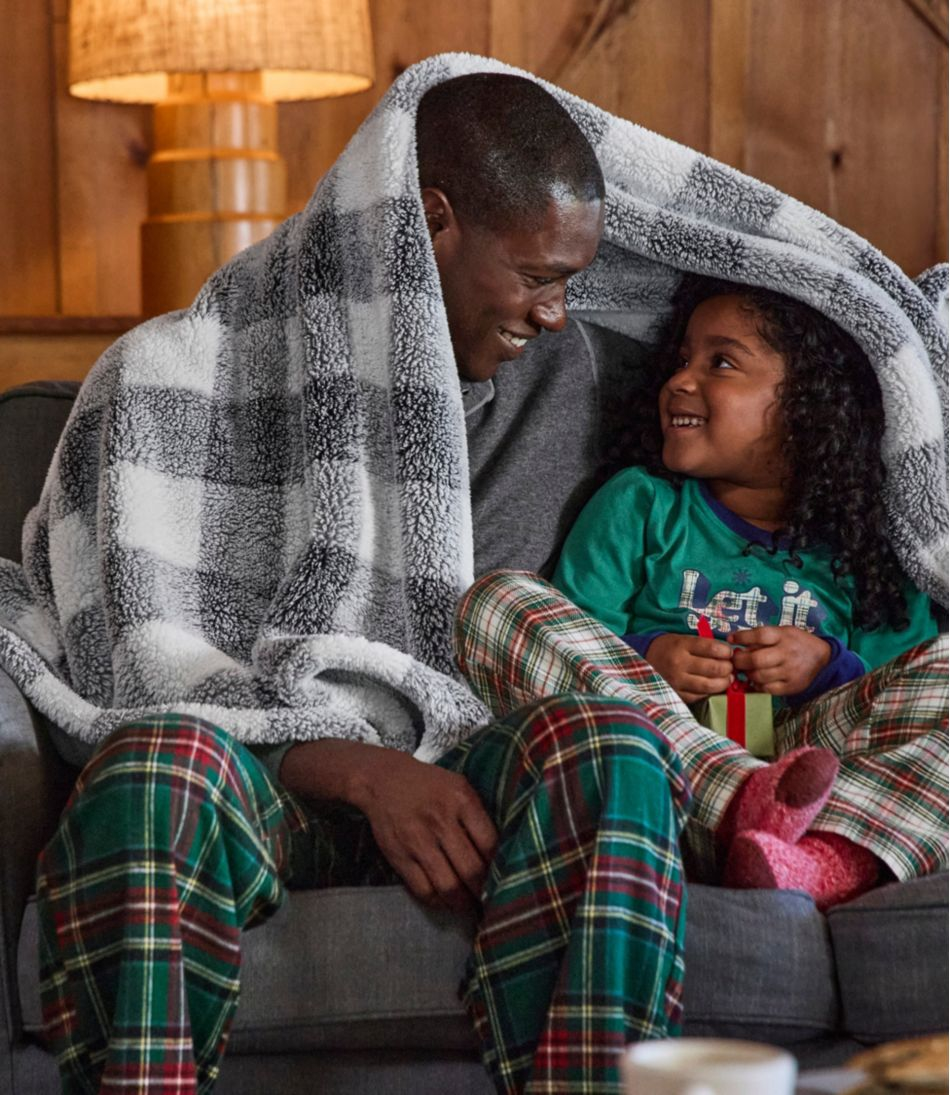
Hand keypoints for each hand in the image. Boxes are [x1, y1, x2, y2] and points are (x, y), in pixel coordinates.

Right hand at [280, 739, 497, 912]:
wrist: (383, 780)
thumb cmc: (429, 784)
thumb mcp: (459, 786)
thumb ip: (478, 815)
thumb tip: (499, 851)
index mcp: (461, 800)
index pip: (489, 843)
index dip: (499, 866)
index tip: (503, 876)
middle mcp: (441, 821)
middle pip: (471, 869)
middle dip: (483, 891)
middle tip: (490, 899)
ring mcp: (418, 841)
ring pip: (448, 886)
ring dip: (463, 902)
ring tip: (470, 906)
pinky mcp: (399, 857)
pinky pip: (423, 890)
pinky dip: (438, 901)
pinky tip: (446, 900)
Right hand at [646, 632, 733, 703]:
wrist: (642, 660)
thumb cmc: (667, 648)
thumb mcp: (682, 639)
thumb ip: (703, 645)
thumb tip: (728, 654)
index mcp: (681, 645)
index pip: (713, 648)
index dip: (727, 651)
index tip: (729, 653)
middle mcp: (679, 663)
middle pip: (715, 668)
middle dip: (728, 668)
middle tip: (730, 667)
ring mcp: (677, 681)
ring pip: (710, 685)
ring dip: (723, 682)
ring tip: (726, 679)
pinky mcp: (676, 694)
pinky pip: (700, 696)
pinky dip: (710, 692)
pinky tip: (712, 687)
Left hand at [729, 626, 831, 695]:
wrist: (822, 658)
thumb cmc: (796, 643)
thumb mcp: (782, 632)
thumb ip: (762, 637)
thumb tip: (737, 644)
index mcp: (784, 636)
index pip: (760, 635)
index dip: (742, 637)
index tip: (731, 639)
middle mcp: (787, 653)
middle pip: (757, 659)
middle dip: (740, 661)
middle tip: (735, 661)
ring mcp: (789, 671)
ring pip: (760, 676)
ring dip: (747, 674)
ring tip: (746, 670)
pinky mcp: (791, 686)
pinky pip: (768, 689)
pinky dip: (757, 686)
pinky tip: (756, 680)